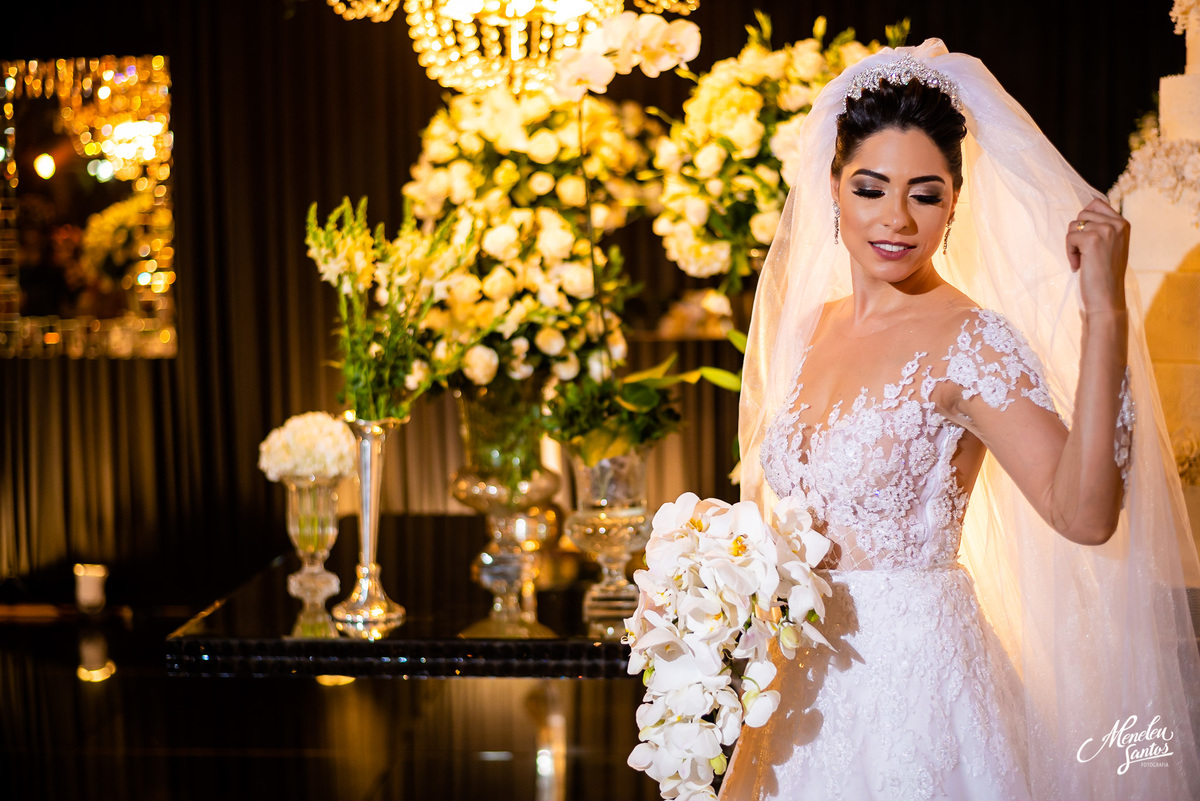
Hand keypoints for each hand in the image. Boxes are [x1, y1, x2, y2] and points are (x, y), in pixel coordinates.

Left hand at [1066, 198, 1127, 313]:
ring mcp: (1106, 230)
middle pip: (1082, 213)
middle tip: (1084, 253)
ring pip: (1074, 225)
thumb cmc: (1105, 274)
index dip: (1085, 220)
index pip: (1097, 203)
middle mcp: (1117, 224)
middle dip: (1077, 233)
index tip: (1087, 240)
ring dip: (1072, 244)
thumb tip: (1083, 214)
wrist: (1107, 297)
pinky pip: (1069, 238)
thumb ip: (1102, 229)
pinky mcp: (1092, 239)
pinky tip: (1079, 266)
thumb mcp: (1110, 246)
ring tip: (1082, 260)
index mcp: (1123, 223)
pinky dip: (1069, 253)